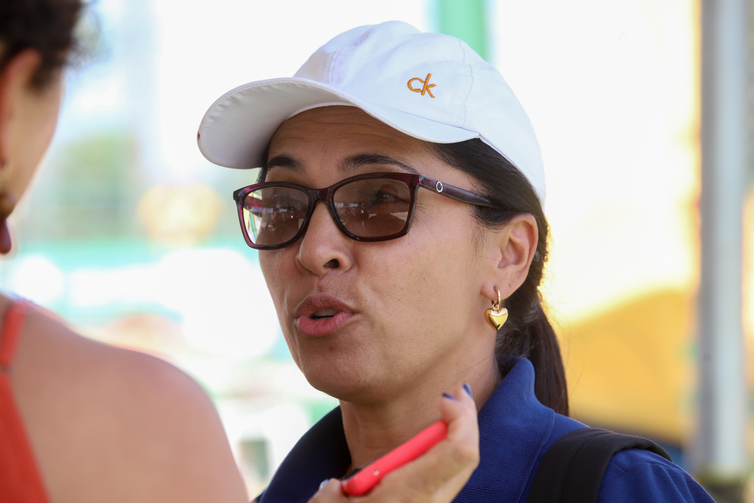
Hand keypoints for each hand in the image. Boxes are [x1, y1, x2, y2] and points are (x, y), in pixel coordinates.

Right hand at [307, 384, 478, 502]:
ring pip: (461, 470)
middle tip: (454, 393)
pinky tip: (436, 443)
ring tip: (448, 409)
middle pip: (467, 456)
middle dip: (465, 418)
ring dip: (458, 436)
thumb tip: (340, 486)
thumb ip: (332, 495)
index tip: (444, 398)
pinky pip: (449, 481)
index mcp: (409, 497)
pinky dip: (447, 457)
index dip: (461, 419)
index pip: (458, 454)